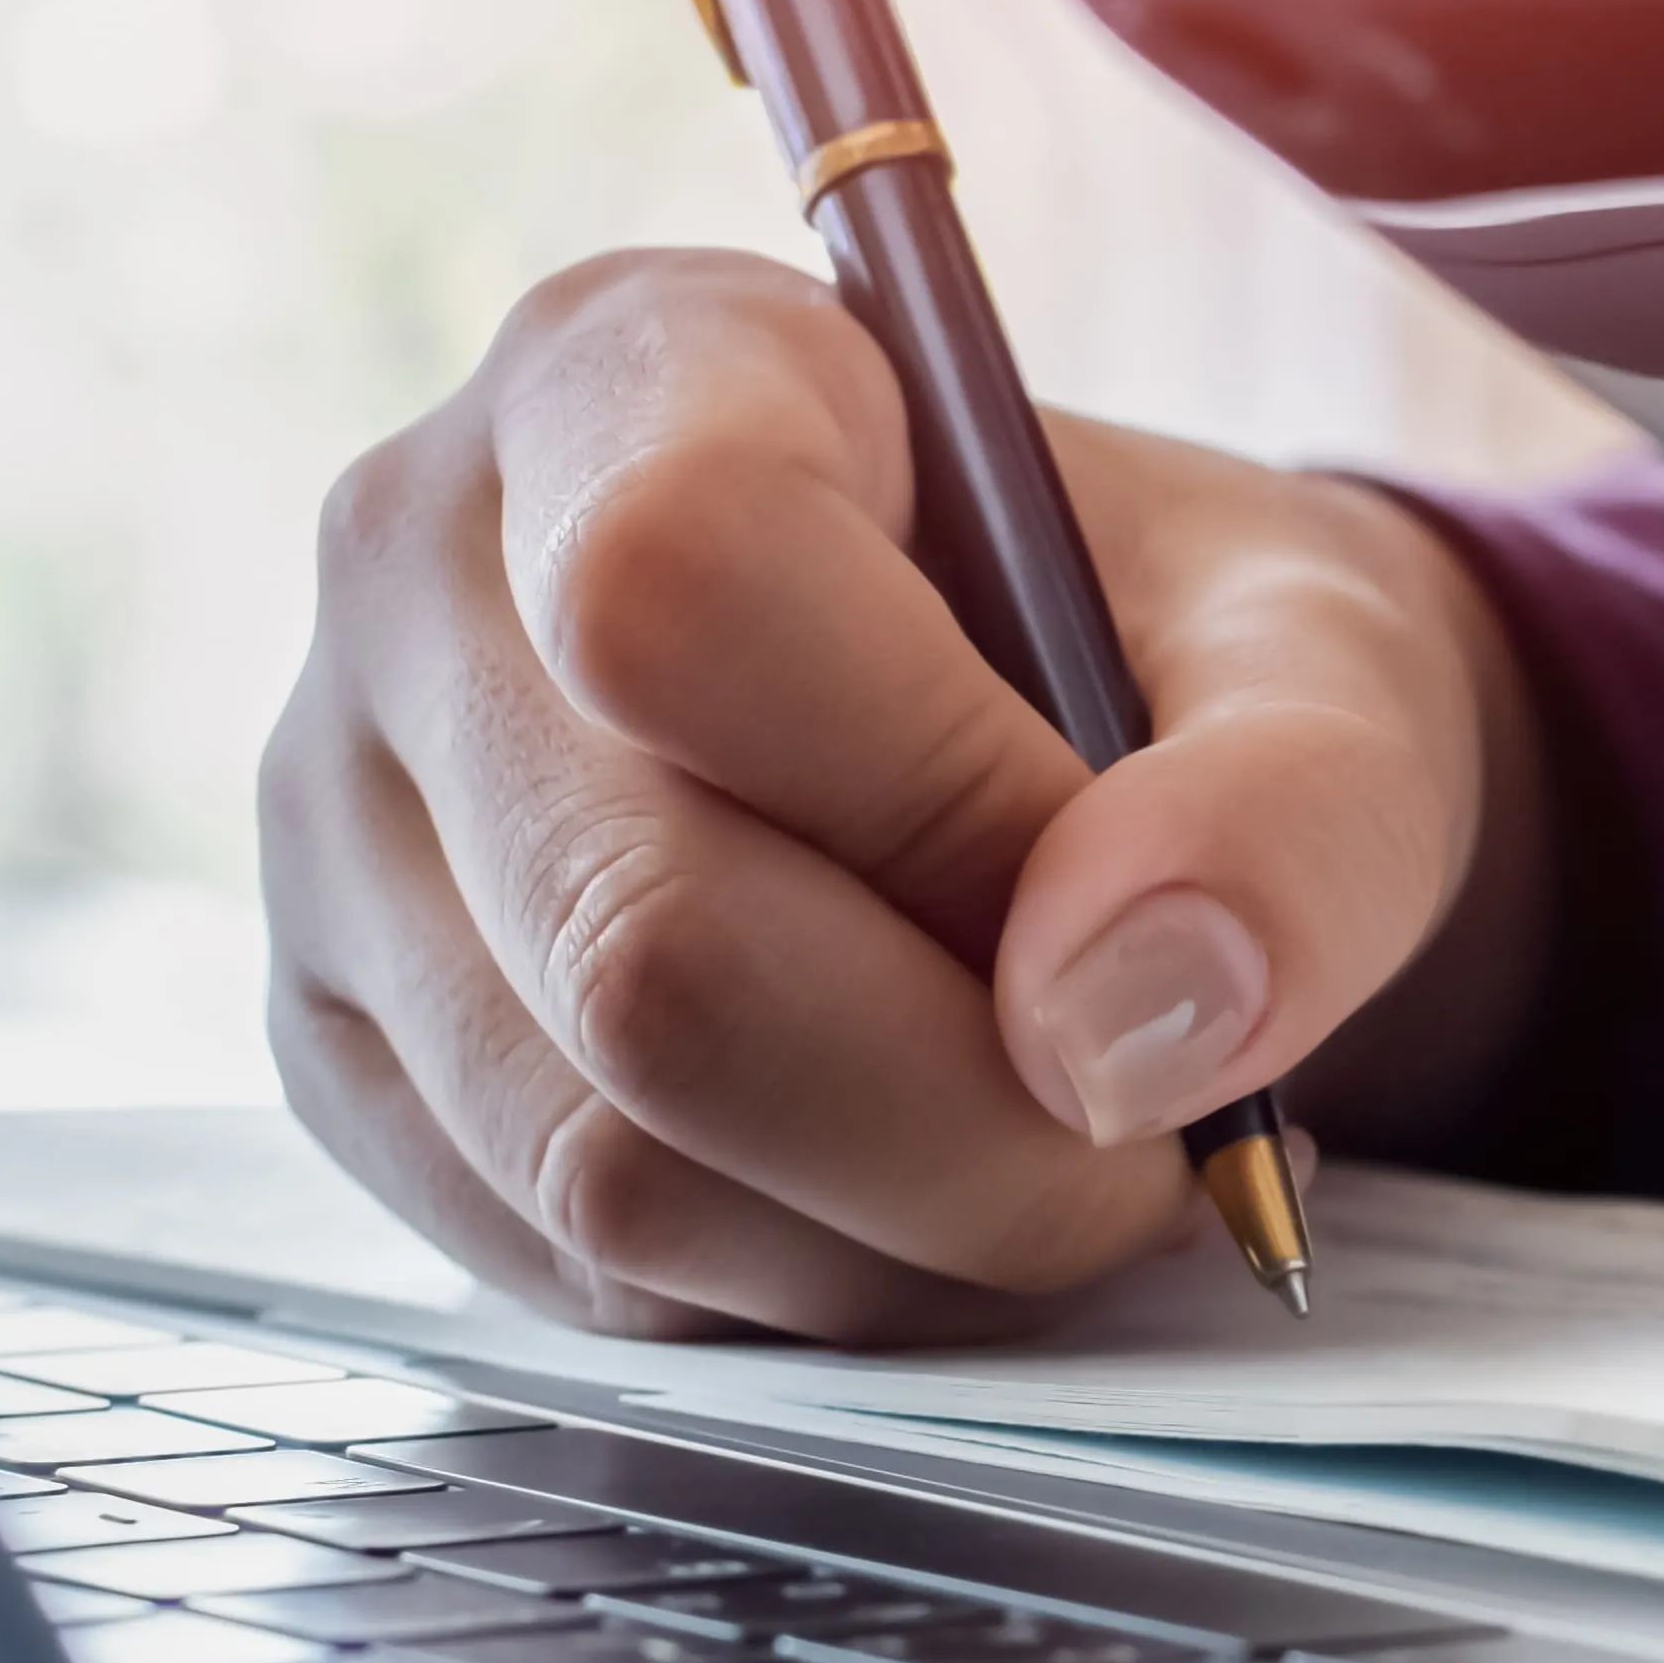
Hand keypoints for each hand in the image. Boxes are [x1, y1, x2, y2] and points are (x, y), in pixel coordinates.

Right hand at [262, 247, 1548, 1338]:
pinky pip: (576, 1271)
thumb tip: (1124, 1028)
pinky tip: (935, 1197)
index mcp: (621, 372)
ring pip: (605, 1156)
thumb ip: (1293, 811)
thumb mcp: (1328, 666)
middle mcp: (414, 577)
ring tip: (1075, 1157)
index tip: (1123, 870)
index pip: (679, 587)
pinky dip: (817, 1289)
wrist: (1083, 749)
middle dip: (975, 1111)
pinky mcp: (353, 1055)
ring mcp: (336, 829)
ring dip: (914, 1232)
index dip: (941, 799)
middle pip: (644, 942)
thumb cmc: (1191, 659)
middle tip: (1166, 1126)